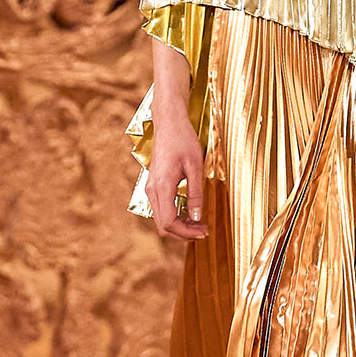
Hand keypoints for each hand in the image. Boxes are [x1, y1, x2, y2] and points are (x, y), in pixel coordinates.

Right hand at [145, 108, 208, 241]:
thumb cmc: (183, 140)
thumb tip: (197, 218)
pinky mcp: (154, 186)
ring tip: (200, 224)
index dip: (186, 233)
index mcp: (161, 186)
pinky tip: (190, 213)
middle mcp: (152, 190)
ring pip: (161, 219)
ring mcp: (151, 188)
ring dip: (180, 226)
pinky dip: (175, 217)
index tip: (204, 232)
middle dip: (183, 233)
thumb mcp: (195, 166)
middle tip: (204, 231)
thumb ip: (195, 193)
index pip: (169, 222)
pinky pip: (162, 209)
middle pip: (163, 226)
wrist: (169, 122)